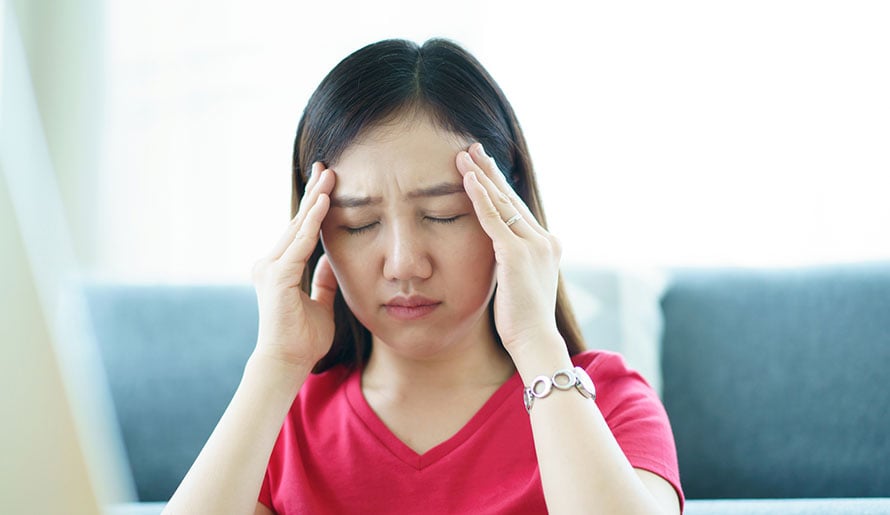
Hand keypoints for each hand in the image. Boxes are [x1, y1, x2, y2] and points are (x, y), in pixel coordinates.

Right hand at [250, 163, 337, 369]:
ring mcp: (270, 267)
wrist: (287, 361)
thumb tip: (330, 261)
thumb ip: (322, 282)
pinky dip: (313, 221)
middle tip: (327, 167)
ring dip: (315, 199)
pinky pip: (300, 242)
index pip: (301, 231)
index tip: (326, 184)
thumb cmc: (303, 339)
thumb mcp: (319, 303)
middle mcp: (270, 263)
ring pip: (298, 226)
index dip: (314, 207)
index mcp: (280, 269)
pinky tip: (324, 201)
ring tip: (329, 175)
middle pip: (298, 222)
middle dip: (314, 193)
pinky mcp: (277, 275)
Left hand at [455, 143, 564, 358]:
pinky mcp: (516, 254)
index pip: (517, 208)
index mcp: (546, 245)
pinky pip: (494, 219)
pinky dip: (480, 197)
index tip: (484, 168)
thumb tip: (496, 253)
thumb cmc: (523, 321)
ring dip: (482, 175)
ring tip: (464, 155)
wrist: (534, 341)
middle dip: (490, 171)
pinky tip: (468, 179)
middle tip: (473, 148)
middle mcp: (543, 239)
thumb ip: (511, 262)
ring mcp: (532, 245)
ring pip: (502, 202)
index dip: (499, 187)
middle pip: (511, 197)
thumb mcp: (519, 284)